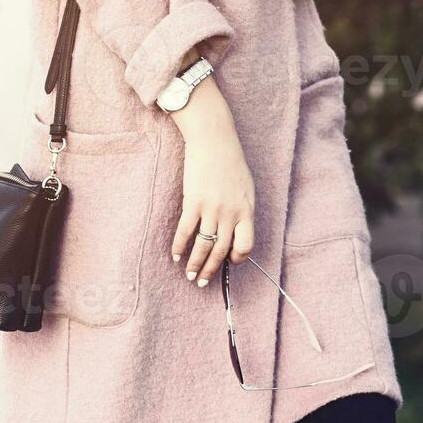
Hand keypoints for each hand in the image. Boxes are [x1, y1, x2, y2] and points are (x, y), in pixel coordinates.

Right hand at [169, 76, 254, 286]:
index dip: (237, 258)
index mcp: (247, 210)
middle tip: (201, 282)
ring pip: (203, 245)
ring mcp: (212, 209)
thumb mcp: (246, 187)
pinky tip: (175, 255)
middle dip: (211, 270)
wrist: (215, 140)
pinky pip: (185, 230)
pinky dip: (179, 245)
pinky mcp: (193, 202)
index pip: (246, 245)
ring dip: (195, 264)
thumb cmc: (231, 162)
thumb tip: (235, 230)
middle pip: (221, 250)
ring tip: (189, 275)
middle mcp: (231, 213)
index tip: (229, 262)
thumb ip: (242, 209)